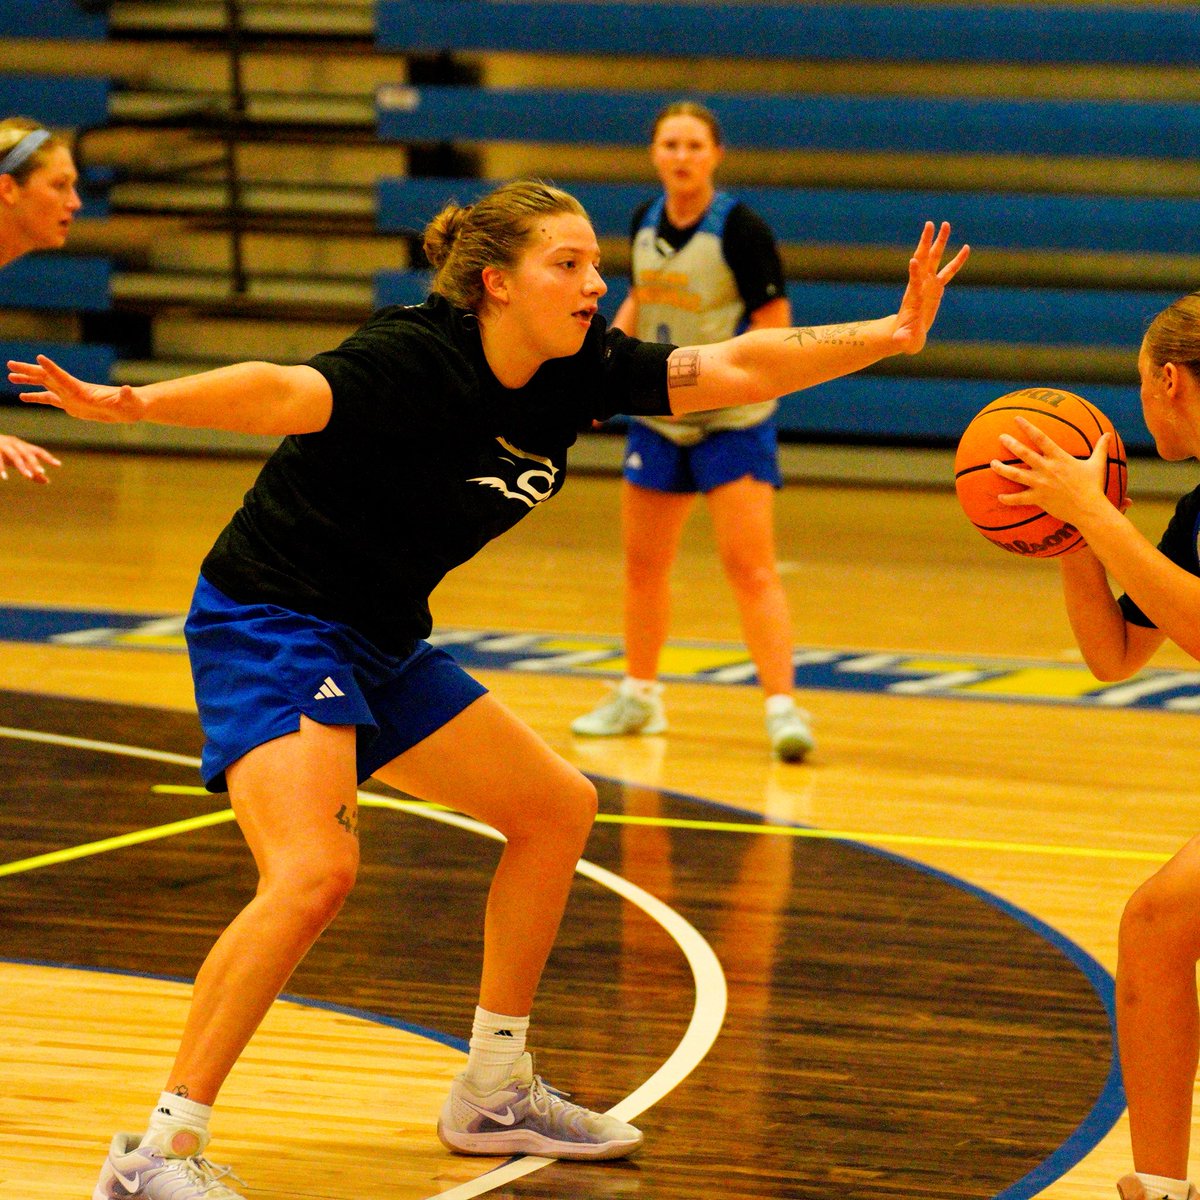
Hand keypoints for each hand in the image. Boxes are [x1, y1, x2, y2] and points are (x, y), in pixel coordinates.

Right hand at [0, 433, 60, 482]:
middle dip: (34, 463)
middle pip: (27, 453)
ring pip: (15, 456)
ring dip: (22, 466)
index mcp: (23, 446)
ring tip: (28, 476)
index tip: (58, 465)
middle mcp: (15, 444)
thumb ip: (31, 470)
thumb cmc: (5, 453)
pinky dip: (1, 468)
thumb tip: (47, 482)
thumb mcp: (19, 460)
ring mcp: (4, 446)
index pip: (38, 451)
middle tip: (41, 472)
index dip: (48, 457)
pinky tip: (4, 478)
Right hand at [6, 355, 145, 423]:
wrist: (131, 408)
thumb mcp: (130, 401)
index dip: (52, 368)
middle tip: (9, 364)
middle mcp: (73, 389)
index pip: (64, 377)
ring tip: (10, 377)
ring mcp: (71, 396)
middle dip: (28, 371)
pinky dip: (36, 397)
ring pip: (44, 386)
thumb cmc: (132, 404)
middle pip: (47, 377)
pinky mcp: (71, 405)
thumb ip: (127, 395)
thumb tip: (127, 389)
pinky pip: (49, 399)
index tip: (38, 357)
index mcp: (83, 389)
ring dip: (28, 381)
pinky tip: (23, 397)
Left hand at [892, 221, 969, 354]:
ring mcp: (929, 285)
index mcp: (914, 298)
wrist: (905, 333)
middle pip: (924, 261)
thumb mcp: (904, 341)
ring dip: (940, 242)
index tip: (914, 260)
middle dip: (927, 243)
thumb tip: (901, 341)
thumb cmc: (904, 338)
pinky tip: (967, 248)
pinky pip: (949, 271)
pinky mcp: (937, 288)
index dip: (914, 272)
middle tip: (930, 224)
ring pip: (936, 260)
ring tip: (946, 224)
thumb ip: (903, 339)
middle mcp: (920, 286)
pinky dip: (957, 260)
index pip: (914, 282)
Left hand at [992, 417, 1113, 525]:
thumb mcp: (1097, 464)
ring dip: (1002, 469)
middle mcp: (1047, 469)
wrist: (1089, 509)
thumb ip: (1100, 448)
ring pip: (1016, 475)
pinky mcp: (1038, 499)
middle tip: (1000, 437)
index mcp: (1059, 458)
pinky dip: (1008, 499)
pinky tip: (999, 497)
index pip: (1041, 438)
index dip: (1028, 427)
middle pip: (1024, 454)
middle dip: (1010, 444)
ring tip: (992, 463)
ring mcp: (1041, 484)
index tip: (1016, 419)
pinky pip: (1019, 498)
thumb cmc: (1093, 486)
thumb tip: (1108, 434)